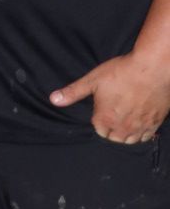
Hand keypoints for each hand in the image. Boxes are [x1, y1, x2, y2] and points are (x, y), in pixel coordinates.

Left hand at [50, 52, 169, 143]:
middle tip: (114, 113)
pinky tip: (140, 121)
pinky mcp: (155, 123)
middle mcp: (122, 128)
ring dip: (126, 134)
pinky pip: (146, 137)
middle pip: (114, 138)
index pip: (99, 131)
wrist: (153, 68)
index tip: (103, 110)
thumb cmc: (122, 72)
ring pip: (130, 140)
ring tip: (125, 119)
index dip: (99, 120)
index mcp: (105, 119)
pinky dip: (142, 133)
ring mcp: (140, 127)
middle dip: (111, 129)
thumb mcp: (93, 80)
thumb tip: (54, 99)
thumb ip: (73, 92)